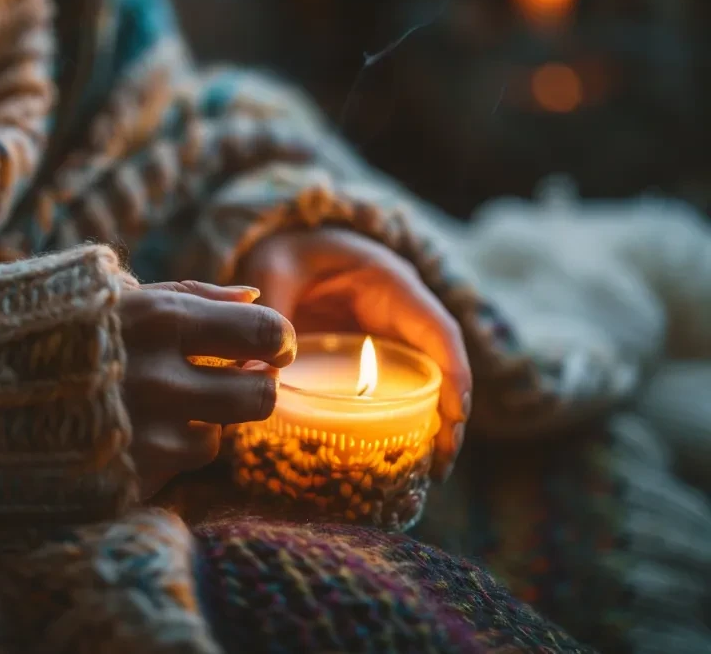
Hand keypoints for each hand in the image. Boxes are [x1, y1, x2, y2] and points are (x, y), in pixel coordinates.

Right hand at [118, 281, 295, 498]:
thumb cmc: (57, 334)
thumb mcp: (117, 296)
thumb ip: (188, 294)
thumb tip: (252, 299)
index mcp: (157, 319)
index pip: (264, 331)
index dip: (279, 340)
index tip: (272, 348)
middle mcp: (159, 379)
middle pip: (260, 395)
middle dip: (256, 387)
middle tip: (239, 378)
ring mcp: (145, 435)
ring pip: (218, 439)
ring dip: (202, 423)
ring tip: (161, 406)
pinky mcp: (129, 480)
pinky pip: (177, 468)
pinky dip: (164, 451)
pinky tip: (130, 433)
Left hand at [236, 227, 471, 481]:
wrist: (278, 243)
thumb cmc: (283, 251)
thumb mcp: (274, 270)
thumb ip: (270, 311)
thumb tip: (256, 370)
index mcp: (388, 285)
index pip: (437, 329)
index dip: (454, 373)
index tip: (457, 416)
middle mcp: (397, 313)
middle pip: (439, 365)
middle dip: (450, 413)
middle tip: (442, 464)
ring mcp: (384, 337)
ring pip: (420, 380)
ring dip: (430, 422)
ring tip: (428, 470)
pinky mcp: (365, 356)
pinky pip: (390, 388)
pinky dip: (397, 419)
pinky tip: (387, 454)